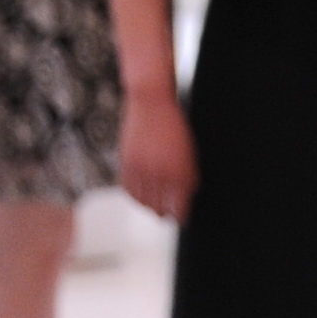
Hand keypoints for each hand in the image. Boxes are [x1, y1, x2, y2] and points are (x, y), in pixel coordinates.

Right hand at [118, 86, 194, 221]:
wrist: (151, 102)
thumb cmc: (174, 126)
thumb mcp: (190, 154)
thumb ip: (188, 180)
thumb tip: (182, 200)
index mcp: (180, 174)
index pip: (178, 211)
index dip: (179, 216)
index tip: (179, 214)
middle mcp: (160, 175)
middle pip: (159, 210)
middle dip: (164, 212)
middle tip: (167, 209)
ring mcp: (142, 169)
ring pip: (143, 202)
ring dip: (149, 205)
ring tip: (153, 202)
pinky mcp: (126, 163)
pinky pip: (128, 189)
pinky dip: (134, 194)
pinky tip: (140, 191)